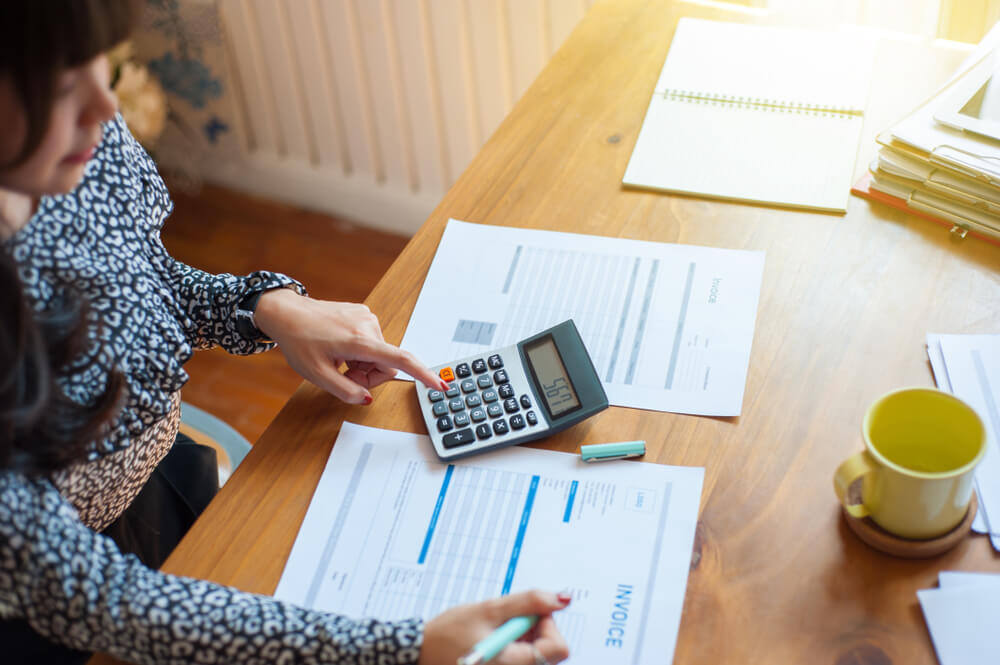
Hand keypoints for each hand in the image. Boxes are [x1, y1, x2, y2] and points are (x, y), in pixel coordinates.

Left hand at [254, 289, 447, 403]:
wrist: (287, 312)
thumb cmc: (299, 340)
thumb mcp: (316, 374)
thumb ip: (345, 390)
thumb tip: (367, 398)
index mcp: (359, 341)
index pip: (399, 360)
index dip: (422, 374)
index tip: (439, 385)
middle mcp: (369, 326)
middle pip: (386, 364)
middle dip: (369, 375)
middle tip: (344, 376)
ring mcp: (367, 318)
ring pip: (379, 354)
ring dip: (362, 364)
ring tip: (339, 360)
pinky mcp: (363, 315)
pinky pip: (372, 343)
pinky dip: (359, 352)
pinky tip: (340, 348)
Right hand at [420, 590, 570, 664]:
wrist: (421, 652)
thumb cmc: (450, 633)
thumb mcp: (489, 610)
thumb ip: (528, 602)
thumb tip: (562, 599)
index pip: (558, 648)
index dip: (548, 624)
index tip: (526, 613)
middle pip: (551, 652)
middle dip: (536, 629)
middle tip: (508, 621)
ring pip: (539, 654)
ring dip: (526, 637)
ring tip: (497, 631)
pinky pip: (524, 658)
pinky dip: (517, 645)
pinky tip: (496, 639)